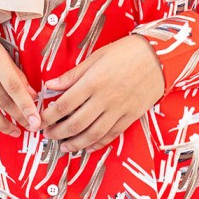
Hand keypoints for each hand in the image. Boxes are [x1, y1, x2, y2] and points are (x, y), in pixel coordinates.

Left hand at [39, 34, 165, 153]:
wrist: (159, 56)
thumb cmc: (126, 52)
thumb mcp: (96, 57)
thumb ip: (73, 74)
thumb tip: (50, 85)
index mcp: (93, 82)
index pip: (64, 105)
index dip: (48, 116)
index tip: (39, 121)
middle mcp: (104, 99)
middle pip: (75, 123)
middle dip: (58, 132)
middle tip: (47, 135)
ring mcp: (119, 110)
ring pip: (93, 134)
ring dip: (75, 143)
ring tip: (64, 146)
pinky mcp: (131, 116)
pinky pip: (111, 135)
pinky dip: (97, 144)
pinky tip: (87, 147)